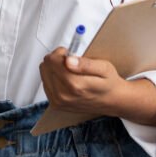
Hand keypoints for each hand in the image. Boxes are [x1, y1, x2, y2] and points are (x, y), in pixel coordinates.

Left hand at [39, 48, 155, 124]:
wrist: (112, 101)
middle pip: (46, 66)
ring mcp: (58, 101)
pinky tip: (66, 78)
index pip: (52, 61)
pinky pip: (45, 82)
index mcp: (75, 85)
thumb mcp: (104, 68)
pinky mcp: (55, 103)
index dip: (61, 52)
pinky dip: (53, 77)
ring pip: (44, 72)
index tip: (70, 53)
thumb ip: (86, 63)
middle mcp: (63, 95)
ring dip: (54, 68)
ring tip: (70, 70)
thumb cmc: (108, 83)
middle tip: (71, 61)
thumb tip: (68, 60)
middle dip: (57, 59)